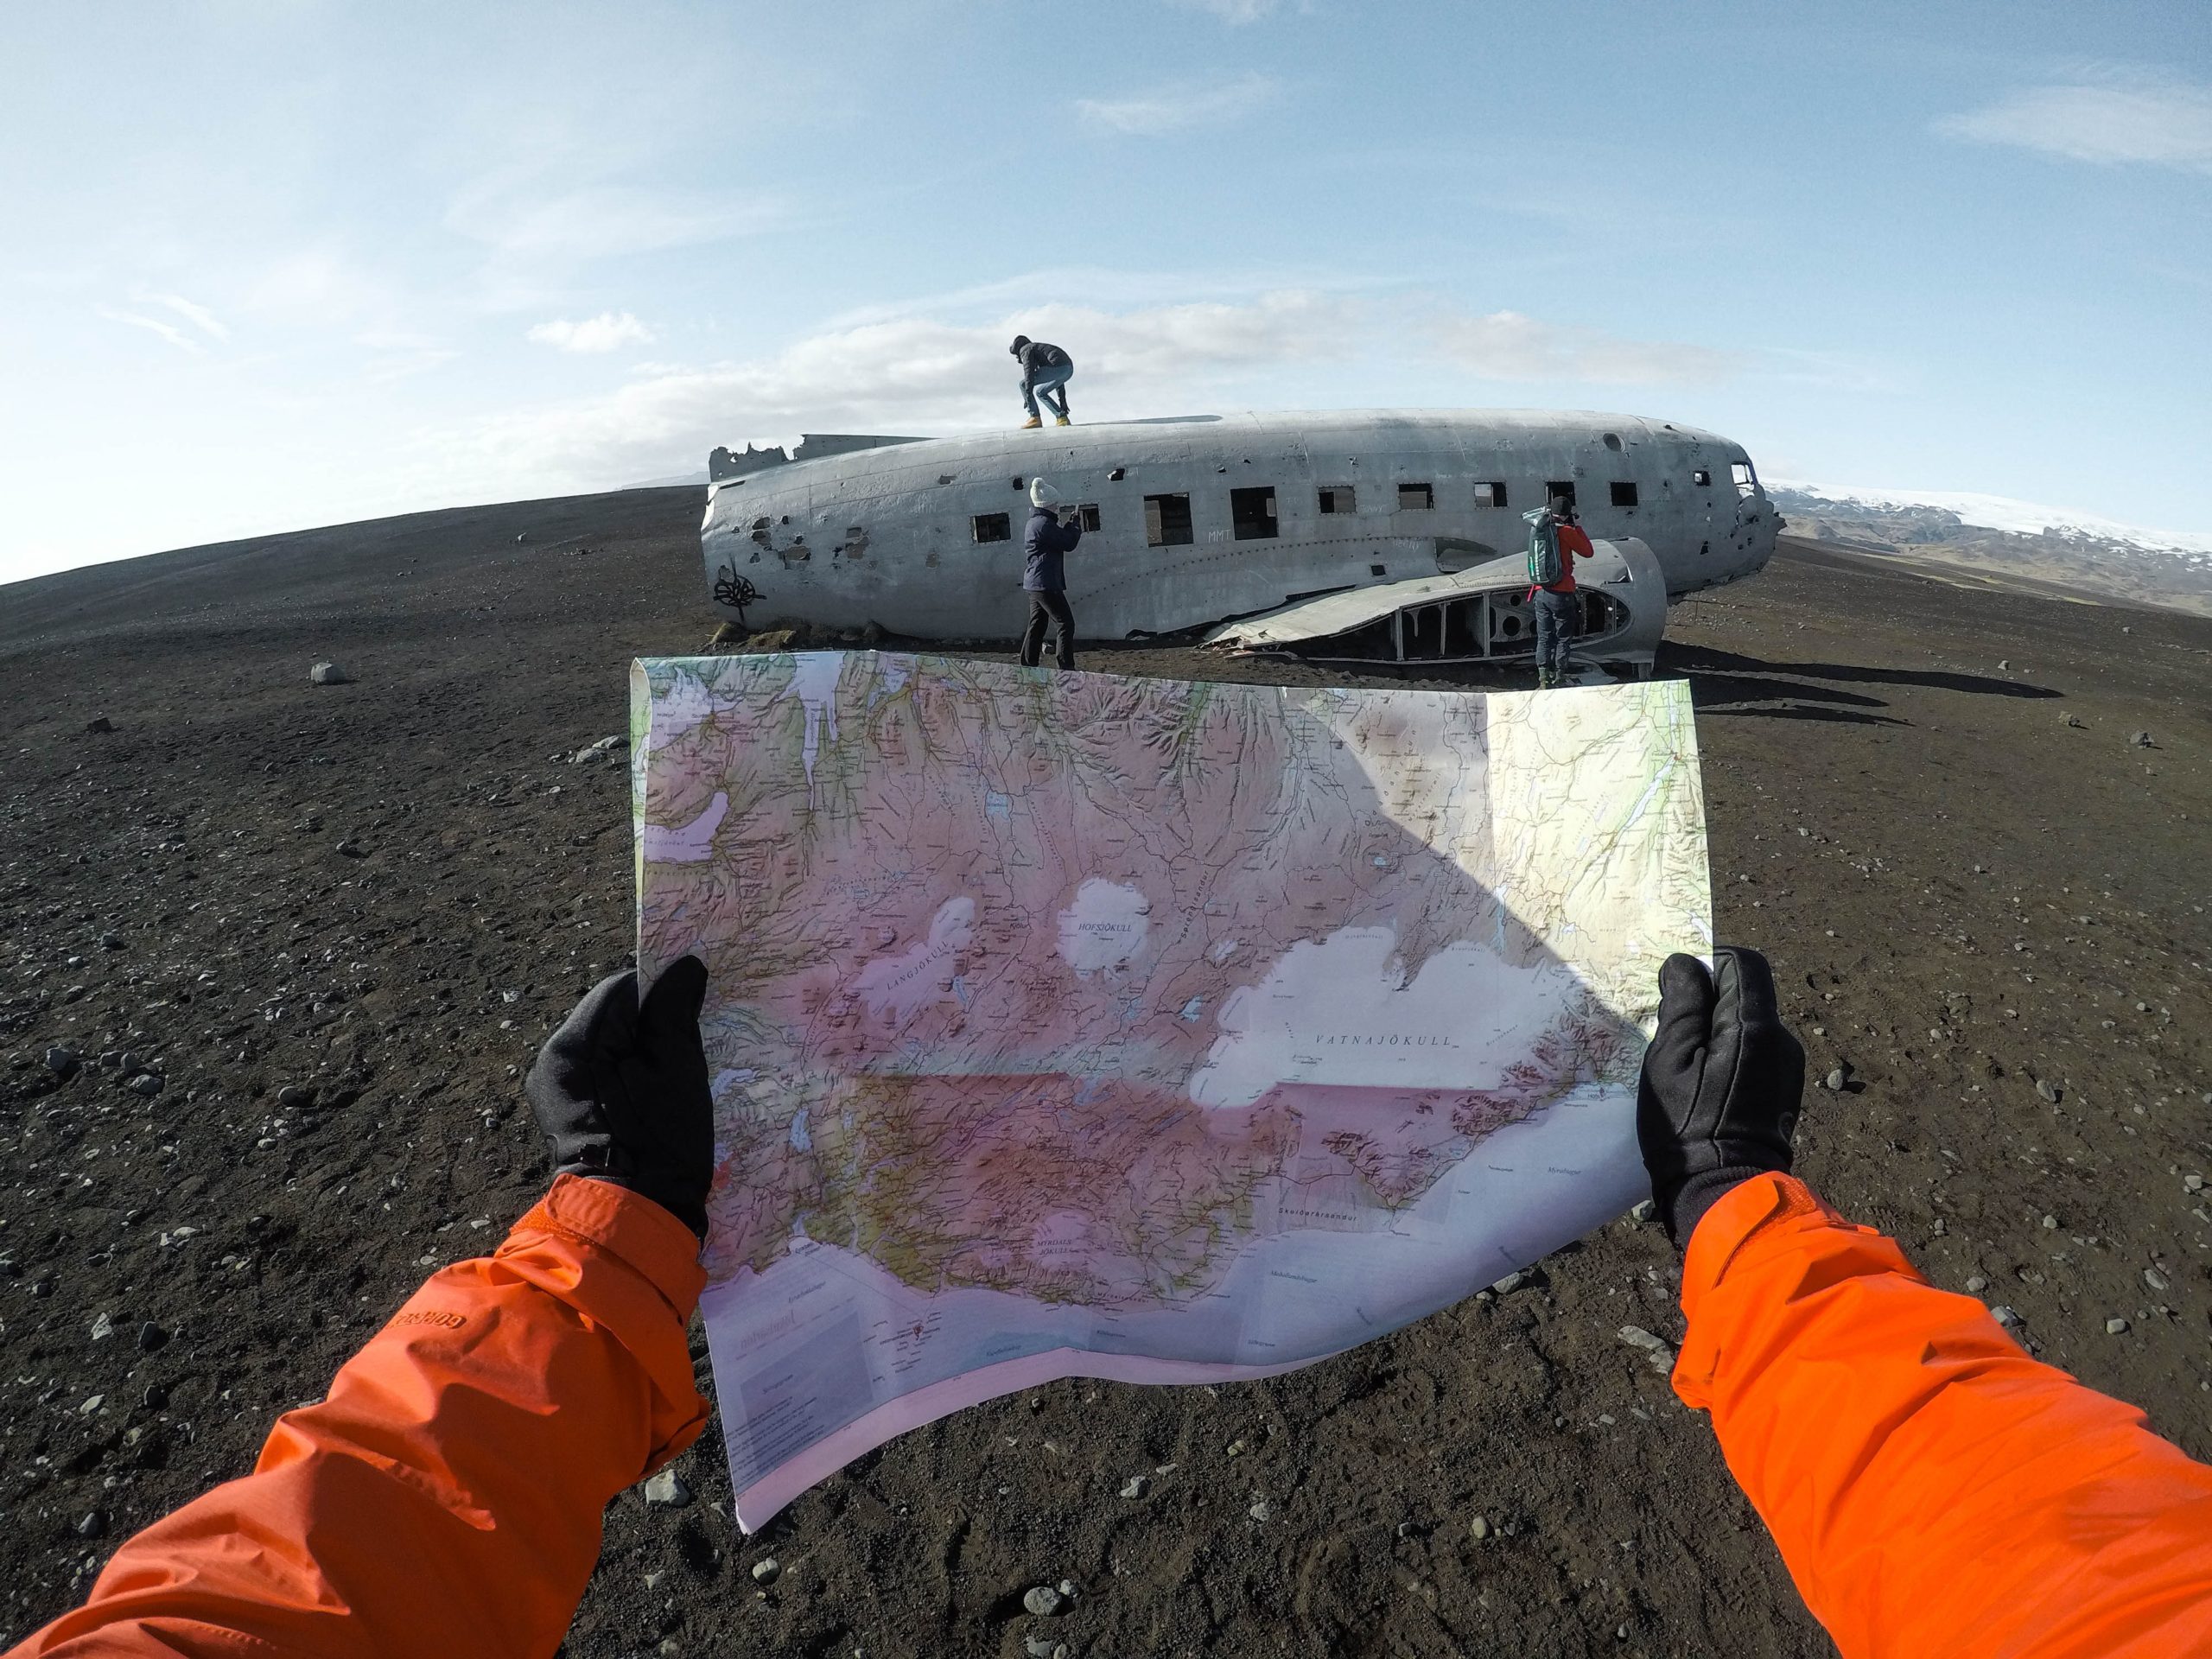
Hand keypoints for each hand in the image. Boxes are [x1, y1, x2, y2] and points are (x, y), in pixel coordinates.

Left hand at [525, 957, 713, 1238]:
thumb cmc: (661, 1141)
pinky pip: (597, 1071)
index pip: (622, 987)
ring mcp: (553, 1087)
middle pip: (610, 1014)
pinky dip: (624, 1072)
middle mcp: (553, 1058)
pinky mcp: (563, 1110)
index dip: (662, 992)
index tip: (694, 1009)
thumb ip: (675, 1008)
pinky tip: (648, 1096)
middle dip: (649, 1022)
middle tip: (687, 1046)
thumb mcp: (679, 1067)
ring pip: (605, 1042)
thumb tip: (684, 966)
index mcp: (575, 1043)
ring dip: (638, 1047)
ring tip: (669, 1076)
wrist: (634, 1216)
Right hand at [1635, 948, 1803, 1245]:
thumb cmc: (1686, 1126)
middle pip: (1746, 993)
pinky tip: (1708, 1085)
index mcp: (1754, 1027)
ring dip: (1719, 1030)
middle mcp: (1782, 1039)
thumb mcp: (1668, 1061)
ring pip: (1750, 1022)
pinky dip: (1731, 1053)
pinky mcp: (1784, 1088)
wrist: (1723, 1191)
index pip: (1742, 964)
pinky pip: (1757, 1050)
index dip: (1708, 964)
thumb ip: (1682, 1005)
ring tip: (1688, 1064)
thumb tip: (1685, 962)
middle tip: (1674, 1032)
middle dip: (1709, 1001)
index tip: (1679, 990)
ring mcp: (1788, 1065)